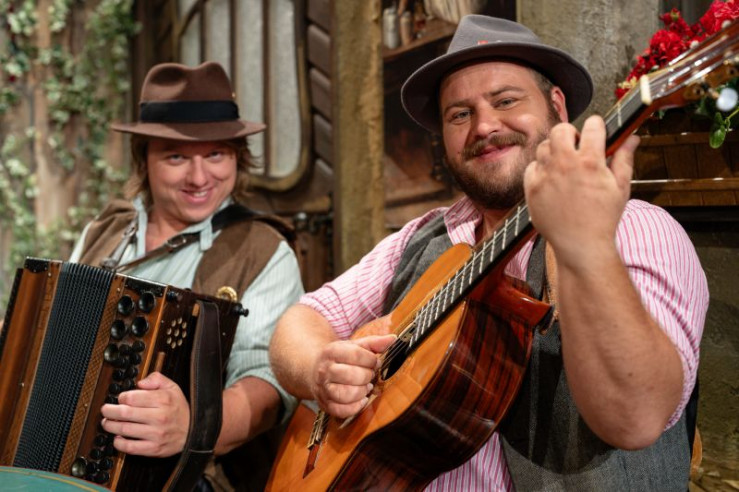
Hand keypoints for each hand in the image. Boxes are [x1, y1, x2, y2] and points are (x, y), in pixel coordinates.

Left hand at [100, 372, 189, 456]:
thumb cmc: (180, 409)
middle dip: (109, 411)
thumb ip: (156, 379)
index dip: (122, 397)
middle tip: (105, 410)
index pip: (132, 397)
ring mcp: (155, 434)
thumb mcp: (173, 388)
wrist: (194, 431)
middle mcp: (159, 416)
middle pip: (124, 413)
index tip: (121, 398)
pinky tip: (117, 438)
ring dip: (110, 426)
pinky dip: (119, 443)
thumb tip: (140, 383)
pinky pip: (130, 447)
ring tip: (107, 423)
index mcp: (163, 400)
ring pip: (124, 429)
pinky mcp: (153, 448)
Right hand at [311, 334, 395, 418]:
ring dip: (362, 392)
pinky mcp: (325, 404)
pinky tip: (361, 399)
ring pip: (347, 394)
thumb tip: (393, 339)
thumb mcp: (354, 346)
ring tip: (366, 387)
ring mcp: (323, 389)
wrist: (316, 371)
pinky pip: (342, 410)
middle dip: (367, 376)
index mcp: (332, 352)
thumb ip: (374, 343)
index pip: (355, 355)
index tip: (375, 362)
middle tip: (370, 375)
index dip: (371, 360)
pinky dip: (355, 407)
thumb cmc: (341, 358)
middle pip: (352, 375)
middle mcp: (325, 370)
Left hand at [524, 115, 639, 265]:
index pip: (592, 125)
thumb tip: (632, 138)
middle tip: (577, 146)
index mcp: (590, 162)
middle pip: (560, 129)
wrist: (581, 246)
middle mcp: (565, 165)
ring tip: (564, 165)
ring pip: (543, 147)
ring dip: (554, 150)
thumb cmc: (603, 219)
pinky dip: (540, 169)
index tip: (597, 131)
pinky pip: (531, 167)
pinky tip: (552, 179)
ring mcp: (545, 176)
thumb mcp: (621, 188)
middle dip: (570, 133)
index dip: (597, 125)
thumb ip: (624, 158)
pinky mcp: (532, 189)